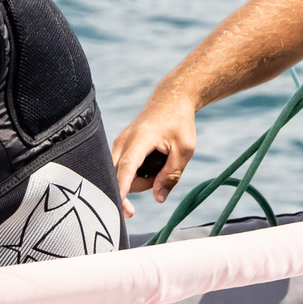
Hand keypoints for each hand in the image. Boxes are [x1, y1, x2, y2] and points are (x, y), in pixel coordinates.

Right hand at [111, 92, 197, 216]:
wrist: (169, 100)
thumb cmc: (179, 122)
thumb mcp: (184, 149)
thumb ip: (172, 175)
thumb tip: (158, 199)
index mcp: (140, 139)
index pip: (127, 166)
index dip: (121, 186)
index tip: (117, 203)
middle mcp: (123, 141)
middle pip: (119, 176)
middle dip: (138, 186)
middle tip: (162, 176)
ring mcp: (118, 144)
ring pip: (120, 175)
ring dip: (140, 180)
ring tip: (159, 165)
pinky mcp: (118, 147)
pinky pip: (121, 169)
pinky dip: (136, 174)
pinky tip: (150, 164)